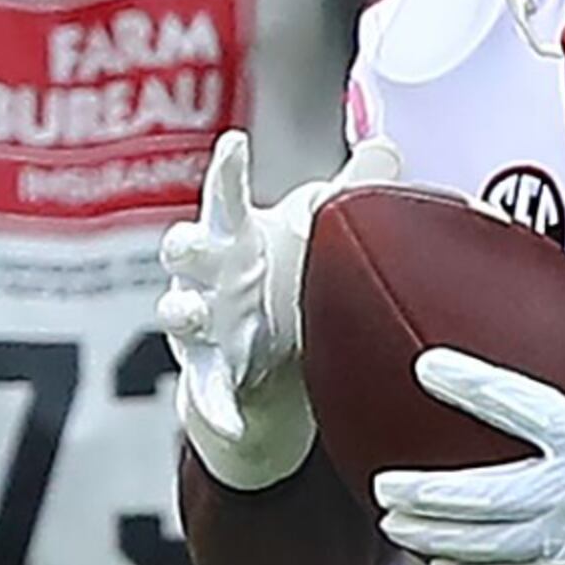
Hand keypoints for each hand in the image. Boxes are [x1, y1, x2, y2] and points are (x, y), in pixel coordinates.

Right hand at [158, 131, 399, 490]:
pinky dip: (216, 409)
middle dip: (183, 245)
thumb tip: (386, 142)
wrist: (270, 355)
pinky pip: (207, 393)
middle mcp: (208, 274)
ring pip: (178, 314)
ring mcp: (202, 324)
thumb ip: (353, 185)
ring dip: (182, 312)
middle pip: (182, 250)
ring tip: (191, 312)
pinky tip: (231, 423)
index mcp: (235, 234)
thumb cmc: (286, 270)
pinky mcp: (210, 372)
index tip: (235, 145)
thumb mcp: (316, 227)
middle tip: (188, 242)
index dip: (228, 170)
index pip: (226, 197)